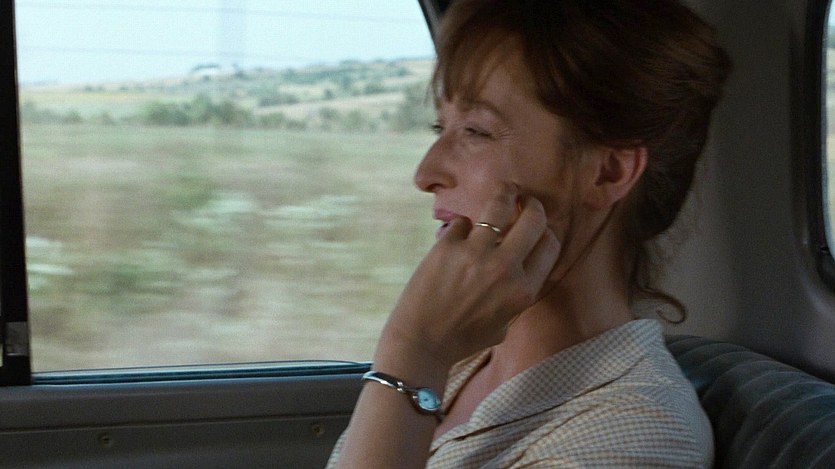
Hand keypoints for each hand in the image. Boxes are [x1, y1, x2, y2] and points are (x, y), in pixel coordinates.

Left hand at [375, 184, 561, 373]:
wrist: (422, 342)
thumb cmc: (463, 338)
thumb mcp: (504, 324)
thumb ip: (517, 294)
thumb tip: (521, 261)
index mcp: (523, 290)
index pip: (550, 244)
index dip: (545, 230)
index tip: (537, 225)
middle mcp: (505, 269)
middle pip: (534, 218)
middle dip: (531, 204)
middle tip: (524, 200)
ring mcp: (476, 254)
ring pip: (500, 205)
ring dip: (505, 193)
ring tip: (506, 190)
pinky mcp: (448, 246)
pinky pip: (462, 221)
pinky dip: (461, 227)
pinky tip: (456, 239)